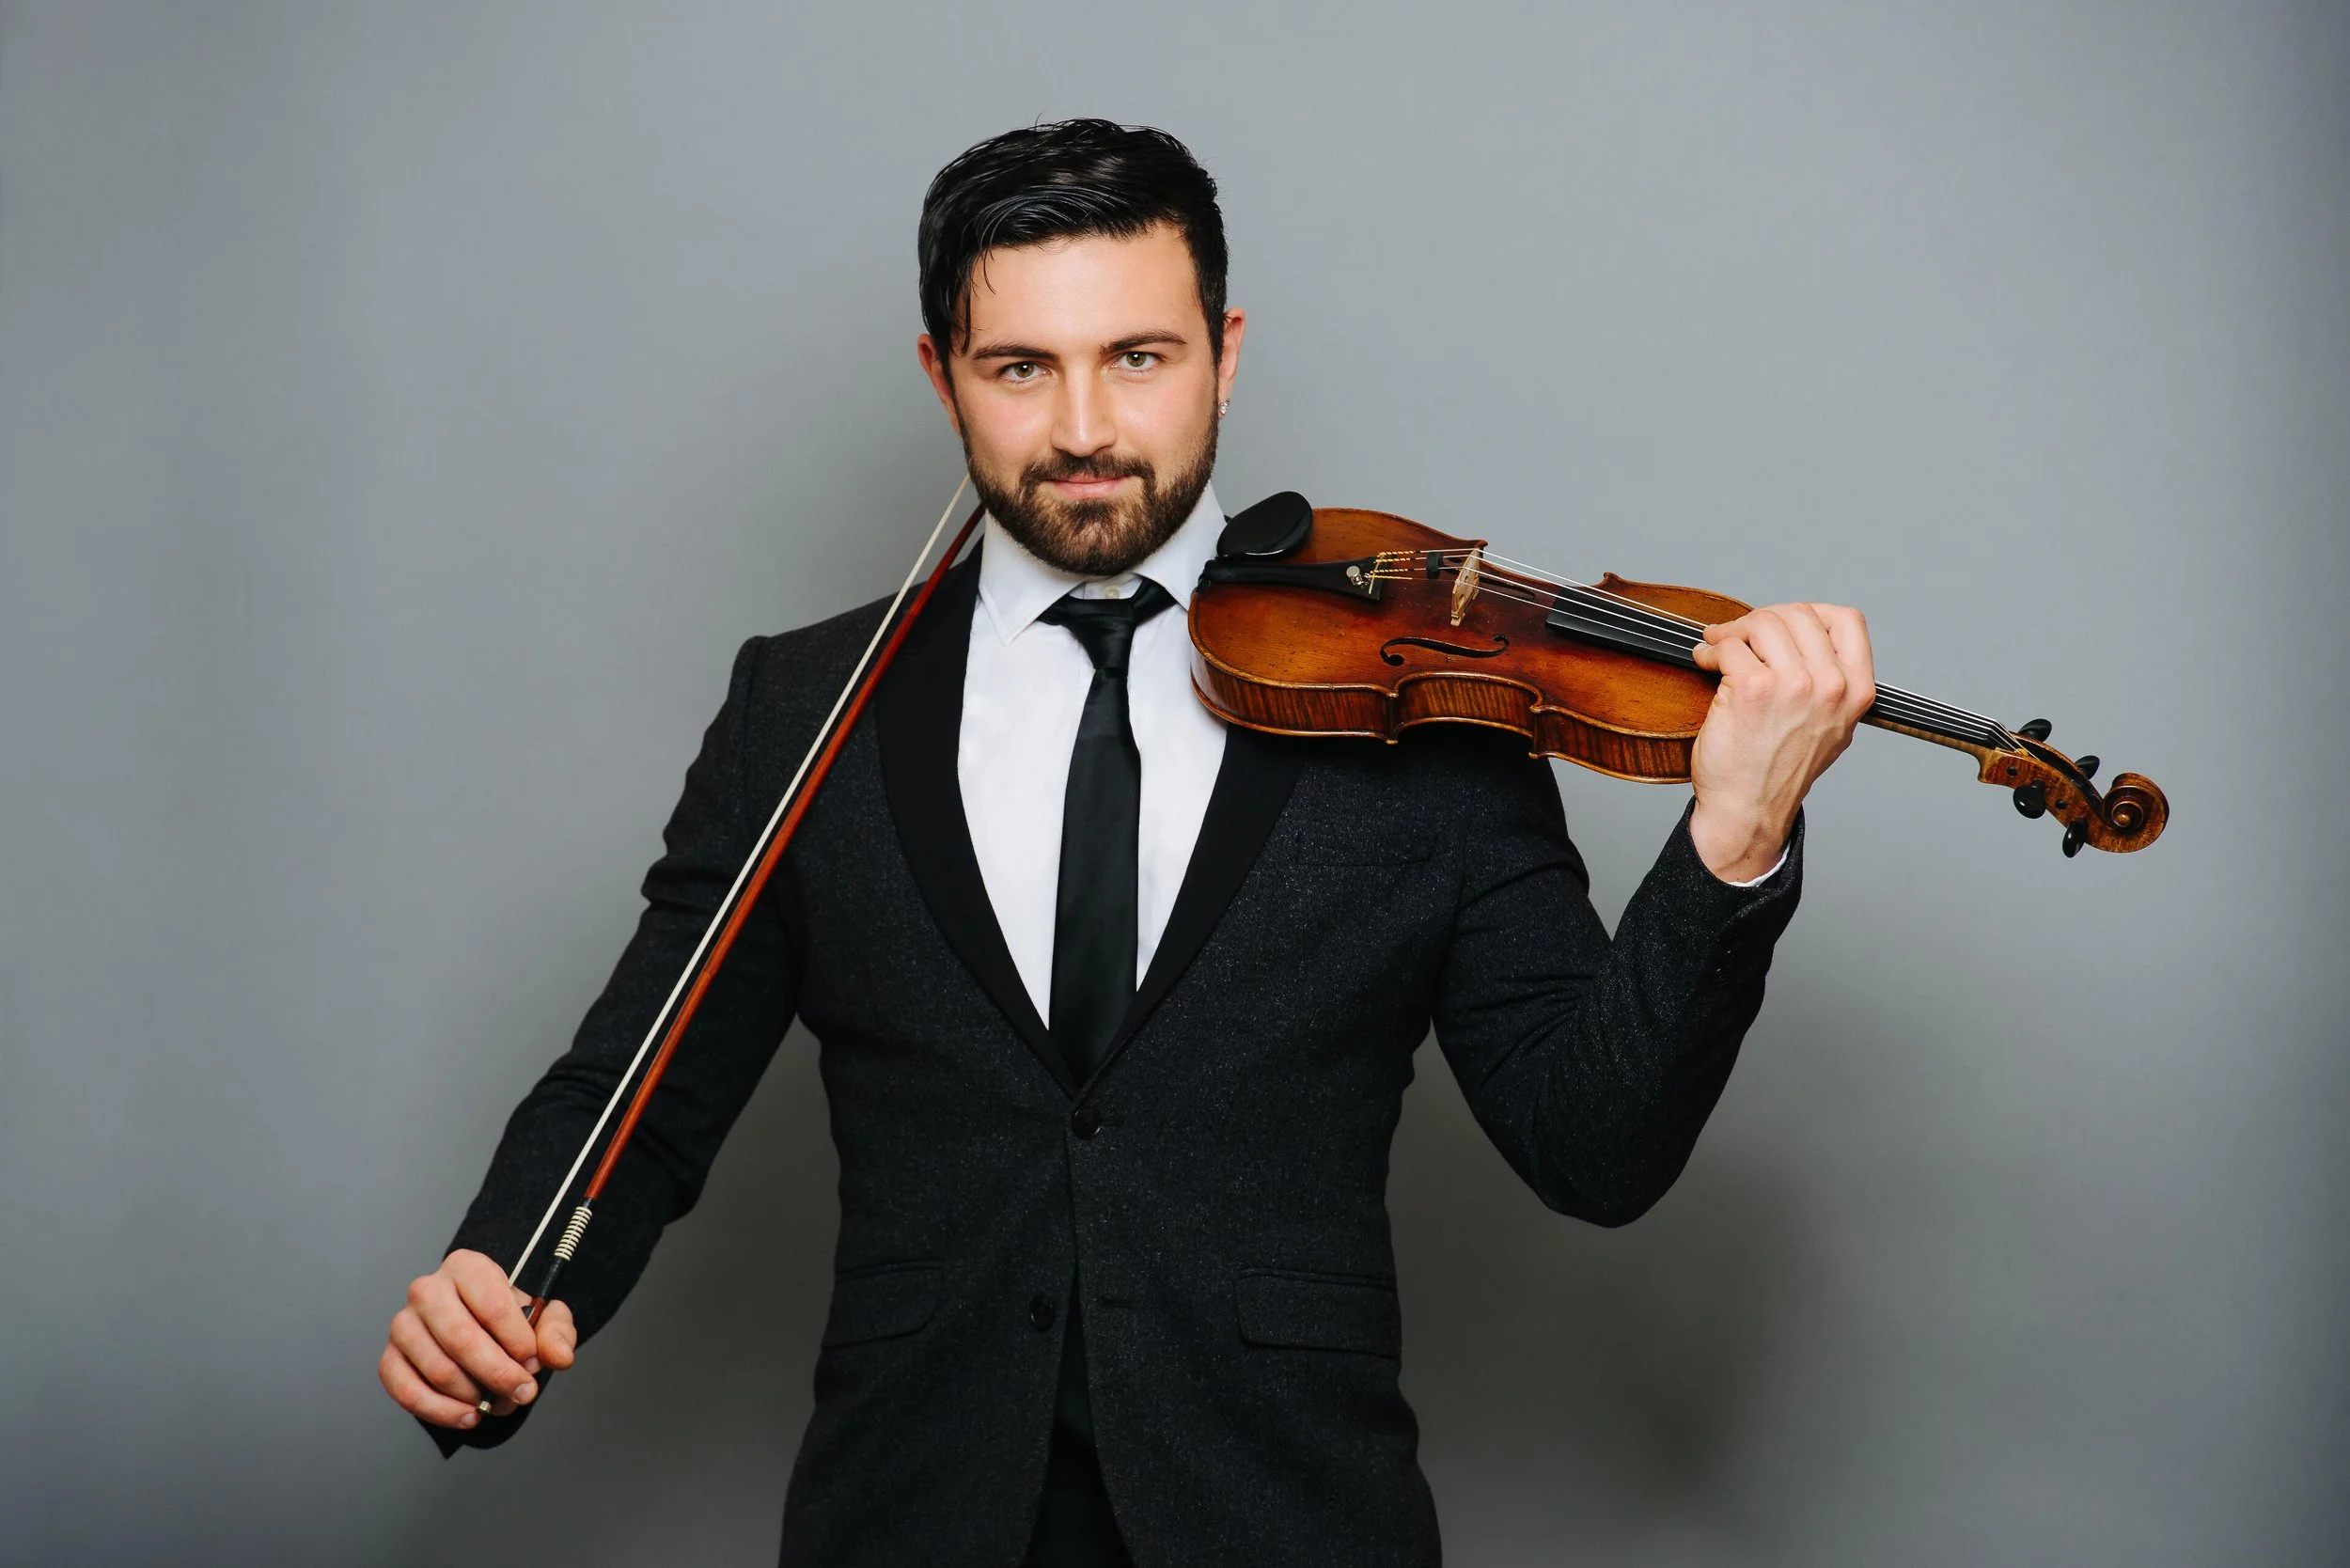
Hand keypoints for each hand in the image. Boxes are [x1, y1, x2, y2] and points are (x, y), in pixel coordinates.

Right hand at [379, 1248, 576, 1429]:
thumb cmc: (507, 1319)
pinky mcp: (390, 1359)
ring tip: (498, 1403)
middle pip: (461, 1339)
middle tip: (522, 1392)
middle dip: (498, 1374)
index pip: (492, 1305)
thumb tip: (559, 1356)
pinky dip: (442, 1412)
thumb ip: (557, 1331)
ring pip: (437, 1369)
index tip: (534, 1363)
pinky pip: (408, 1392)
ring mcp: (403, 1325)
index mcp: (466, 1267)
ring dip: (474, 1395)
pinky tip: (469, 1416)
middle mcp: (427, 1290)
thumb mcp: (543, 1316)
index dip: (518, 1341)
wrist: (477, 1328)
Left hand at [1686, 602, 1874, 881]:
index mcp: (1856, 692)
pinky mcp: (1751, 689)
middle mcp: (1830, 686)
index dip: (1811, 613)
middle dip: (1761, 619)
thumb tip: (1801, 638)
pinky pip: (1728, 646)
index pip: (1848, 621)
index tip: (1783, 624)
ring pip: (1762, 623)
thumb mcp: (1832, 727)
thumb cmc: (1780, 771)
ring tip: (1717, 647)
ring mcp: (1792, 685)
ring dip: (1732, 630)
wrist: (1749, 810)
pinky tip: (1704, 662)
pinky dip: (1710, 649)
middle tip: (1738, 634)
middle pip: (1798, 615)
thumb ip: (1831, 683)